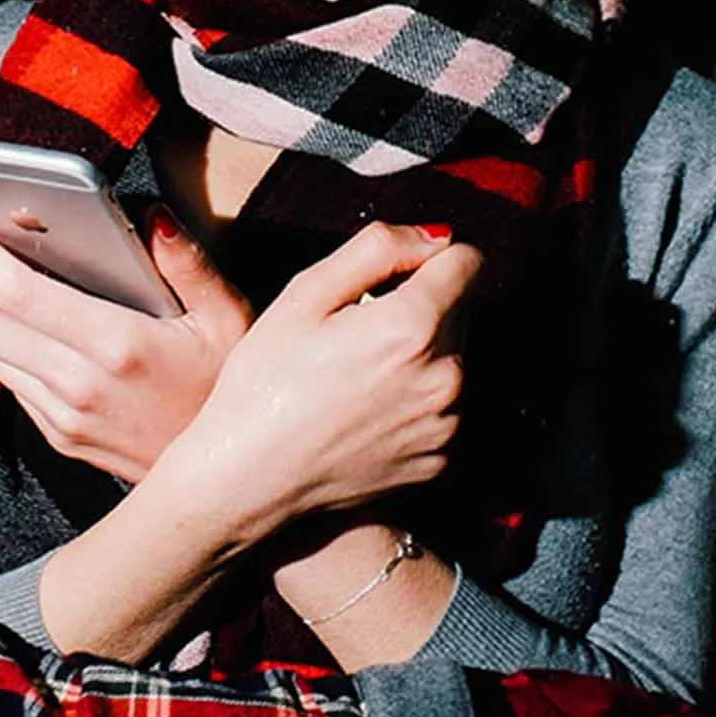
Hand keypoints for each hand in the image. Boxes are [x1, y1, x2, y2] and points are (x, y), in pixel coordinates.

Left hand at [0, 208, 252, 480]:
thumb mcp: (227, 318)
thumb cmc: (229, 390)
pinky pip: (8, 379)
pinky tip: (0, 313)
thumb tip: (150, 213)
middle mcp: (78, 385)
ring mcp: (63, 417)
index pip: (18, 293)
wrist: (229, 478)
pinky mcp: (59, 436)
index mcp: (116, 345)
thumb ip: (186, 261)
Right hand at [158, 222, 479, 539]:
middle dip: (422, 305)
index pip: (467, 262)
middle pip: (460, 310)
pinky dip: (417, 400)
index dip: (427, 258)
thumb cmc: (265, 382)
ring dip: (423, 354)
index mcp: (414, 326)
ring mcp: (447, 425)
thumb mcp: (305, 293)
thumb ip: (377, 248)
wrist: (248, 479)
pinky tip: (366, 410)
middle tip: (357, 330)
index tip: (390, 277)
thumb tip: (435, 237)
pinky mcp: (440, 461)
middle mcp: (446, 377)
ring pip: (454, 360)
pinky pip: (444, 408)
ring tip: (359, 374)